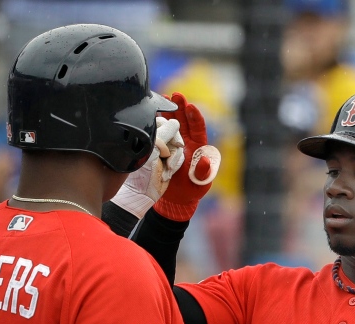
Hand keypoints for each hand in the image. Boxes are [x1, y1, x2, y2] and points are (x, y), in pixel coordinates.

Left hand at [111, 117, 184, 218]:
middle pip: (173, 133)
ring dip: (174, 159)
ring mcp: (161, 150)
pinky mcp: (167, 160)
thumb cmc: (141, 169)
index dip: (171, 131)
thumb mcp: (154, 148)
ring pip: (177, 146)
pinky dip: (175, 165)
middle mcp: (153, 139)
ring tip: (166, 169)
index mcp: (145, 133)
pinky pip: (179, 157)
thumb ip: (165, 132)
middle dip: (173, 148)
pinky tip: (166, 174)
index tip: (174, 142)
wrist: (140, 193)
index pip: (163, 122)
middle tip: (168, 159)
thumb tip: (175, 122)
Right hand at [155, 92, 220, 221]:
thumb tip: (205, 160)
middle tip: (175, 94)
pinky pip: (160, 132)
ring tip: (162, 97)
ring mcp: (173, 143)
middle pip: (184, 120)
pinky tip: (150, 113)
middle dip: (180, 106)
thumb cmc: (192, 191)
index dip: (195, 117)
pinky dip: (156, 122)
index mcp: (198, 147)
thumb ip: (203, 172)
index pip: (198, 128)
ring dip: (167, 110)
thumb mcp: (201, 184)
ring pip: (171, 122)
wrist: (175, 199)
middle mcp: (186, 141)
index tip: (191, 106)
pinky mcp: (162, 147)